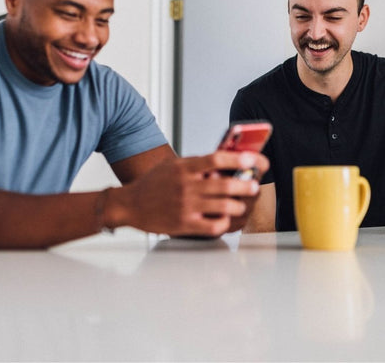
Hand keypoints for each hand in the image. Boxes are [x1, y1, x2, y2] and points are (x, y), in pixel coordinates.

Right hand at [113, 151, 267, 236]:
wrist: (130, 204)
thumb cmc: (153, 183)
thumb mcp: (173, 165)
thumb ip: (196, 164)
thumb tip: (226, 162)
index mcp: (184, 168)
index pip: (216, 159)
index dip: (238, 159)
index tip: (254, 160)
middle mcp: (186, 186)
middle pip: (225, 184)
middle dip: (246, 185)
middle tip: (254, 186)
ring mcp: (186, 206)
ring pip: (224, 206)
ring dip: (238, 205)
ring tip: (240, 205)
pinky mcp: (184, 224)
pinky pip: (213, 226)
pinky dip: (224, 223)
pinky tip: (224, 219)